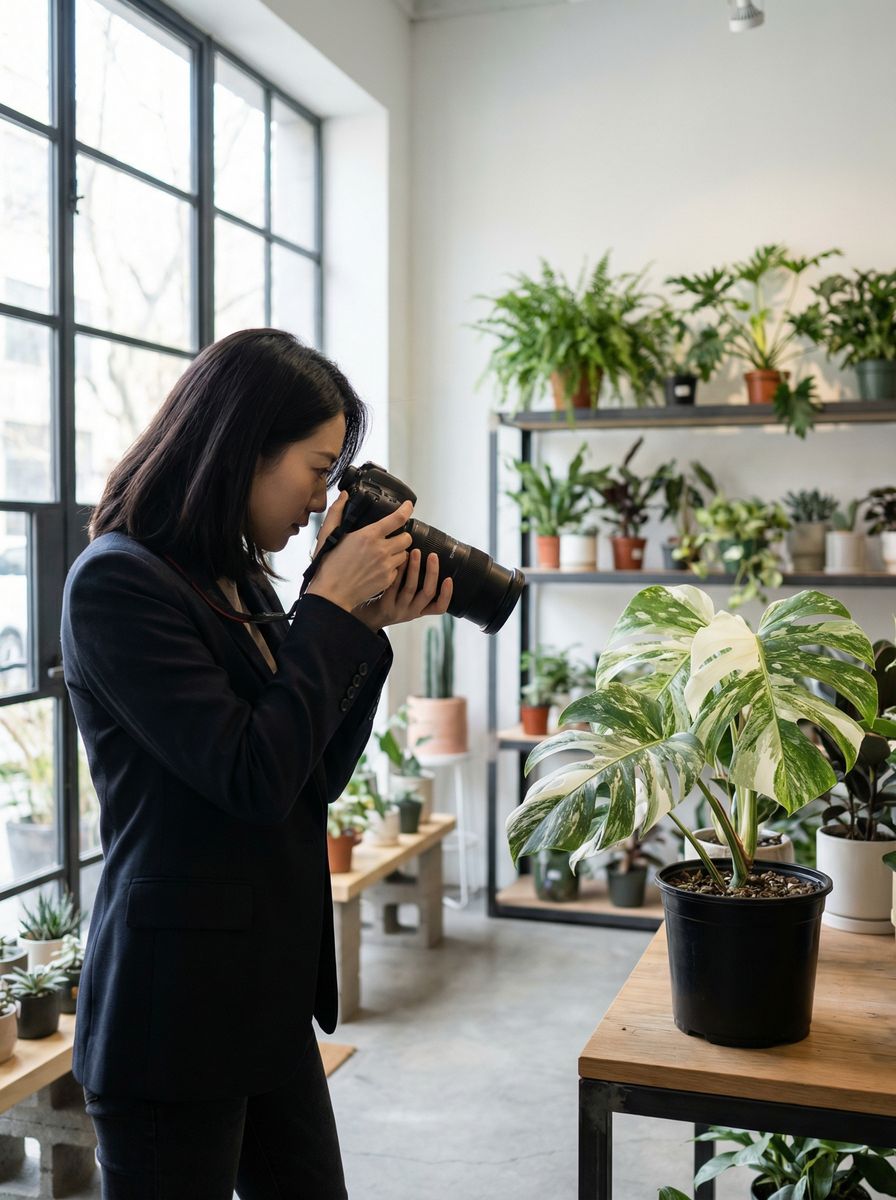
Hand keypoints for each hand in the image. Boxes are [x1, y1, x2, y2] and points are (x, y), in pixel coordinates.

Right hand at [306, 498, 414, 613]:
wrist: (331, 594)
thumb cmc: (328, 566)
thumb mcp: (327, 535)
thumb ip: (336, 512)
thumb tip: (344, 497)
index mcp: (368, 536)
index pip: (397, 519)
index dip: (407, 509)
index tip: (409, 506)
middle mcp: (381, 550)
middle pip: (407, 537)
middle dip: (402, 535)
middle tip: (392, 537)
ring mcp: (386, 566)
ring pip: (405, 554)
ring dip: (398, 552)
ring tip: (384, 554)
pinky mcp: (387, 580)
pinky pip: (398, 570)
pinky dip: (393, 567)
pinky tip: (380, 568)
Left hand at [353, 548, 452, 630]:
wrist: (366, 617)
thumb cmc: (388, 602)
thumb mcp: (406, 602)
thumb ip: (417, 589)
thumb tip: (429, 561)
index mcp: (420, 611)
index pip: (440, 608)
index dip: (447, 594)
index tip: (449, 578)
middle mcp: (411, 612)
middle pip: (428, 593)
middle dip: (432, 573)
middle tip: (433, 556)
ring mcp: (398, 610)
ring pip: (410, 588)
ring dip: (415, 568)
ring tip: (415, 552)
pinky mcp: (384, 605)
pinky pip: (393, 586)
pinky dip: (398, 571)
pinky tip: (399, 560)